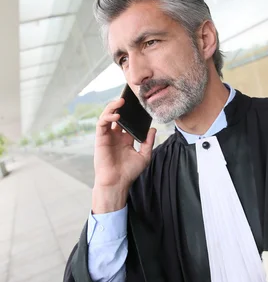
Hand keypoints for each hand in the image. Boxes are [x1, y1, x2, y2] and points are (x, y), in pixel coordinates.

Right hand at [92, 97, 155, 212]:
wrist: (117, 183)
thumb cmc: (129, 172)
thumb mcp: (144, 156)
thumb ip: (148, 142)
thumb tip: (153, 129)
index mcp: (126, 139)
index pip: (129, 121)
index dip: (133, 113)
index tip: (140, 104)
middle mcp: (116, 136)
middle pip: (118, 116)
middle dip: (122, 106)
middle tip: (129, 98)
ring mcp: (108, 136)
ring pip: (108, 116)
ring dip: (112, 107)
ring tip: (121, 102)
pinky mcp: (100, 138)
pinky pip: (102, 124)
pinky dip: (107, 117)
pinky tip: (116, 116)